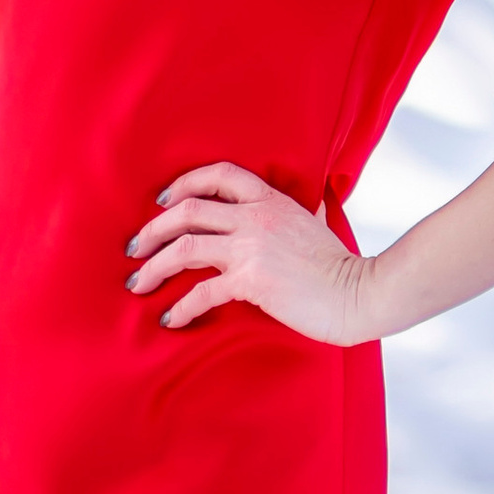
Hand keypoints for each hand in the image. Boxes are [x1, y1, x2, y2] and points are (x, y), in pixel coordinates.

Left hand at [127, 161, 374, 345]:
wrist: (359, 293)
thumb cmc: (340, 266)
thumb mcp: (317, 224)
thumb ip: (304, 212)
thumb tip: (312, 207)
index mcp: (270, 200)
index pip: (217, 175)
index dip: (182, 184)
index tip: (162, 202)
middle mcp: (255, 217)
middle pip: (186, 210)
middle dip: (152, 229)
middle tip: (134, 248)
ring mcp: (252, 247)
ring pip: (184, 246)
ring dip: (153, 265)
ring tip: (137, 282)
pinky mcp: (252, 280)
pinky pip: (202, 291)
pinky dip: (180, 306)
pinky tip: (170, 318)